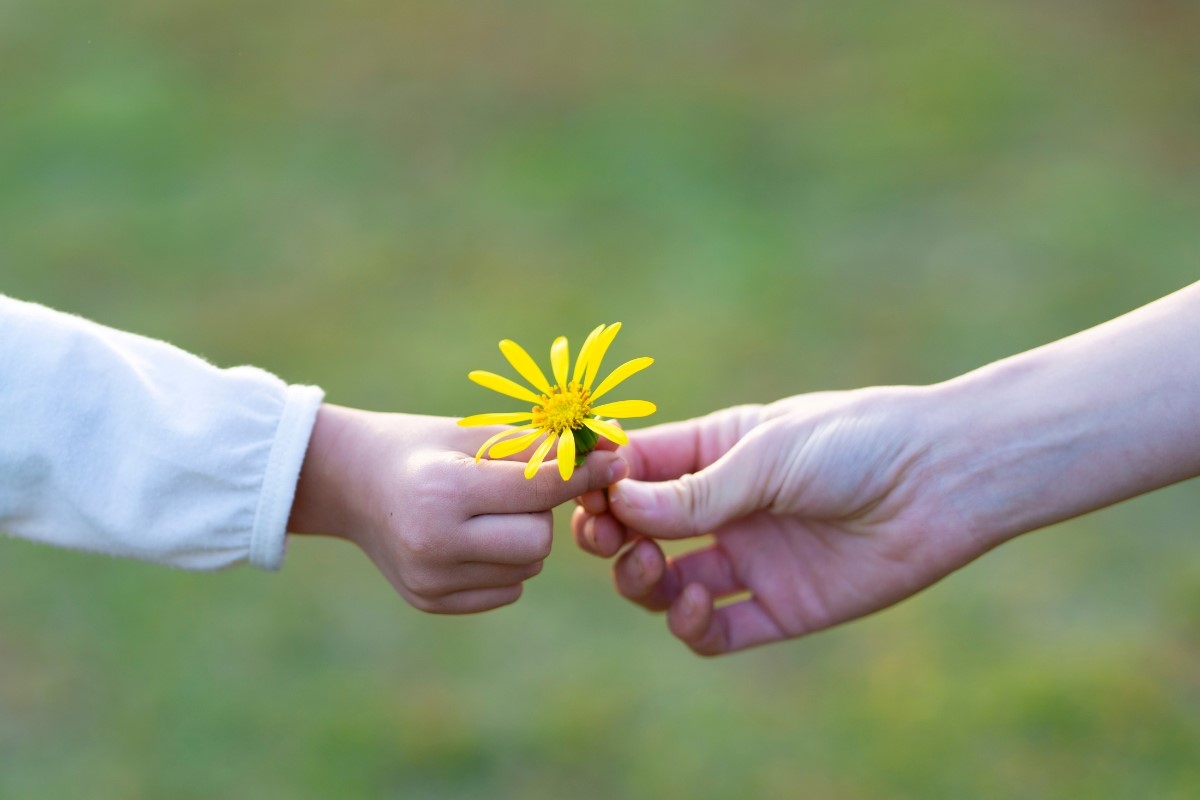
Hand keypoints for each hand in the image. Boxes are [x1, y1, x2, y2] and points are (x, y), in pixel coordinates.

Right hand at [290, 404, 625, 612]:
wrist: (351, 484)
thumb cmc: (421, 447)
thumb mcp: (473, 434)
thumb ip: (539, 445)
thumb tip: (612, 449)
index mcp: (443, 490)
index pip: (538, 488)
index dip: (582, 472)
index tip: (616, 459)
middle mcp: (434, 542)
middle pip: (538, 538)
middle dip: (541, 512)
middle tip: (516, 489)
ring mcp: (430, 580)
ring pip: (527, 566)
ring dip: (524, 538)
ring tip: (488, 511)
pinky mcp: (432, 602)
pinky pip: (507, 588)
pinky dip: (505, 563)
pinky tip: (472, 538)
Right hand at [573, 388, 991, 654]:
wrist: (944, 481)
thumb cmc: (857, 442)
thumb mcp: (768, 455)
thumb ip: (695, 491)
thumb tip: (617, 508)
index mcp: (715, 453)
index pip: (636, 469)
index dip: (601, 482)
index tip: (586, 491)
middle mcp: (724, 508)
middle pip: (639, 531)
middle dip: (610, 536)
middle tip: (610, 538)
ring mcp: (750, 558)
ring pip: (665, 584)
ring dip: (642, 581)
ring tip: (655, 568)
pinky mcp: (781, 606)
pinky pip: (718, 630)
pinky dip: (690, 627)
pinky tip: (692, 608)